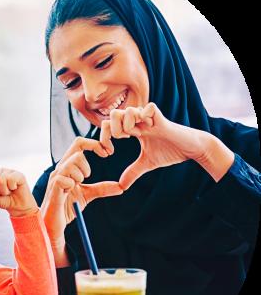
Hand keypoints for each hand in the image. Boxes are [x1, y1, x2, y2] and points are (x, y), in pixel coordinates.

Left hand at [0, 168, 38, 216]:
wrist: (19, 207)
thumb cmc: (6, 201)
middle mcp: (1, 171)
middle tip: (1, 194)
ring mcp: (10, 171)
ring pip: (1, 180)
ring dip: (4, 190)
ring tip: (9, 192)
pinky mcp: (19, 175)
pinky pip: (11, 179)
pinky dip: (12, 187)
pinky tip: (15, 188)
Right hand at [41, 137, 122, 245]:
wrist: (54, 223)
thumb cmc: (67, 206)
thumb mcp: (88, 195)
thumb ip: (102, 189)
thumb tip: (121, 187)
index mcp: (69, 166)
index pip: (80, 143)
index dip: (95, 144)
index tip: (108, 153)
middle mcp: (61, 168)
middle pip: (77, 145)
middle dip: (90, 158)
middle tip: (90, 175)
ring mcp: (56, 177)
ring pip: (72, 161)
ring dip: (82, 173)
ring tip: (78, 185)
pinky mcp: (53, 189)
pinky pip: (63, 178)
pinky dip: (71, 184)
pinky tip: (70, 191)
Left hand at [102, 103, 232, 188]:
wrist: (191, 149)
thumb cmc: (170, 152)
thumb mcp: (147, 163)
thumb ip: (133, 172)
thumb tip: (121, 187)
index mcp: (132, 129)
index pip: (108, 125)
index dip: (104, 138)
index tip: (108, 152)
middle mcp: (138, 121)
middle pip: (113, 114)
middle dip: (111, 130)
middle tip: (118, 143)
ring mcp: (149, 118)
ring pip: (128, 110)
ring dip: (126, 125)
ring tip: (133, 136)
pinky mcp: (161, 118)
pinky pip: (149, 108)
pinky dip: (144, 117)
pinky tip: (147, 130)